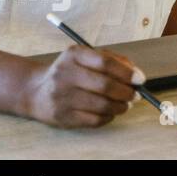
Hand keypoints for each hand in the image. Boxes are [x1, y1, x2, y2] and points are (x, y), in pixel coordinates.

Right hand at [22, 47, 143, 127]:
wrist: (35, 90)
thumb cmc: (71, 71)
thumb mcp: (87, 57)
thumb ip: (113, 60)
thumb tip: (137, 75)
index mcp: (74, 55)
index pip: (105, 63)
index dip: (127, 72)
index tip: (141, 79)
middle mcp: (65, 75)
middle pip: (105, 85)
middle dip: (126, 92)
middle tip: (136, 95)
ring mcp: (61, 97)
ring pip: (101, 105)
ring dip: (120, 106)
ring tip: (126, 104)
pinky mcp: (61, 116)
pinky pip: (94, 120)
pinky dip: (108, 117)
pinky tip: (111, 112)